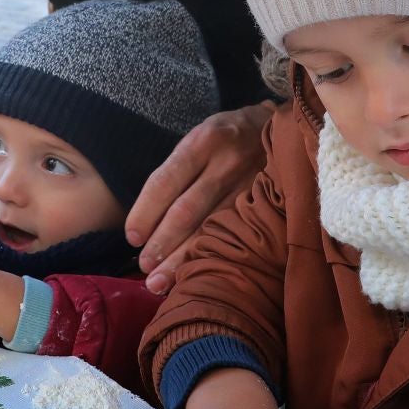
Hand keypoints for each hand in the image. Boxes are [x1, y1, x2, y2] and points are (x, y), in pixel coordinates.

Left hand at [126, 103, 276, 291]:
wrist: (277, 127)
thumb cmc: (226, 139)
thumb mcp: (199, 139)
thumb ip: (177, 173)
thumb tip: (146, 221)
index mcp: (203, 141)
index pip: (165, 181)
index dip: (145, 212)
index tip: (132, 237)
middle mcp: (227, 162)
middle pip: (186, 210)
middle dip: (162, 243)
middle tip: (144, 267)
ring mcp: (251, 184)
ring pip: (211, 228)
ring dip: (183, 258)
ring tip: (160, 282)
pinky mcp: (268, 202)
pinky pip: (236, 235)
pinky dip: (214, 256)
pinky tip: (198, 272)